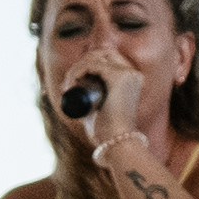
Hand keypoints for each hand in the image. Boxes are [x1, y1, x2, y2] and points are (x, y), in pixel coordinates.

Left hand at [67, 48, 160, 167]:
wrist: (117, 143)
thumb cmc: (106, 132)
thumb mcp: (98, 109)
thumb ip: (91, 101)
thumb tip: (74, 96)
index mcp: (131, 79)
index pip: (106, 59)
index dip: (85, 66)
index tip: (70, 84)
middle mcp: (132, 73)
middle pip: (100, 55)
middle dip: (80, 65)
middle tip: (67, 85)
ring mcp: (127, 73)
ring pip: (94, 58)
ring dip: (76, 69)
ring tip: (67, 87)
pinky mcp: (119, 77)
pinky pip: (92, 64)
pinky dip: (77, 70)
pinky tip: (71, 82)